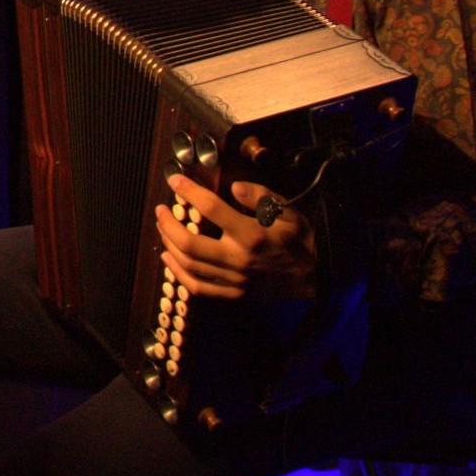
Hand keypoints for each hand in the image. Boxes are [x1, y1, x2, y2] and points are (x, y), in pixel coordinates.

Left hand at [155, 173, 317, 300]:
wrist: (315, 276)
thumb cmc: (300, 239)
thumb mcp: (289, 211)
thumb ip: (262, 197)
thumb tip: (235, 187)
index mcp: (252, 235)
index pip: (212, 209)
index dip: (190, 191)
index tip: (175, 181)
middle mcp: (239, 259)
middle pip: (190, 243)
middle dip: (168, 224)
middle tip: (160, 209)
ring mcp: (234, 280)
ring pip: (189, 265)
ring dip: (169, 244)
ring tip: (162, 227)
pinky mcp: (234, 294)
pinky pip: (197, 288)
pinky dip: (178, 273)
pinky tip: (169, 257)